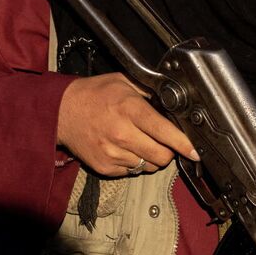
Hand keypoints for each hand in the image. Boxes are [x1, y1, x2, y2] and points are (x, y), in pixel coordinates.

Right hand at [57, 73, 197, 176]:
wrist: (60, 112)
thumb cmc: (93, 94)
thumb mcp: (123, 82)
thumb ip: (150, 92)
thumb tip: (173, 104)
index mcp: (129, 109)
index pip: (164, 131)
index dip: (183, 143)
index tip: (194, 151)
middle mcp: (121, 133)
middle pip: (162, 155)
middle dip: (169, 151)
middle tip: (164, 142)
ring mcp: (112, 153)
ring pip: (149, 166)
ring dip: (151, 157)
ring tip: (140, 142)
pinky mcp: (105, 167)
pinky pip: (132, 172)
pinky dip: (134, 163)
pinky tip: (125, 148)